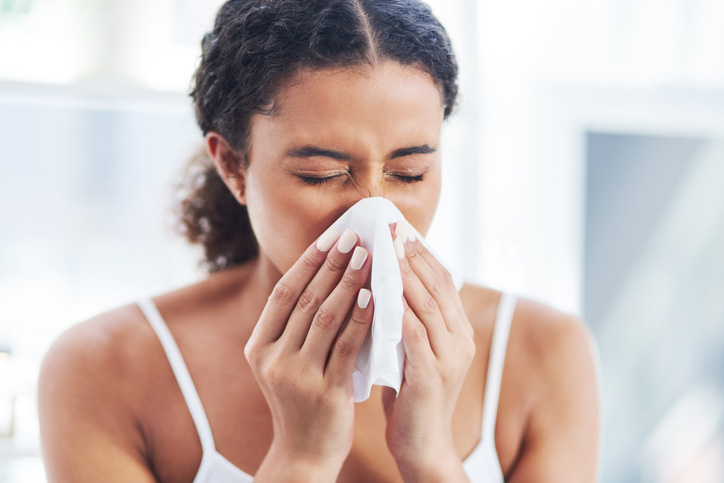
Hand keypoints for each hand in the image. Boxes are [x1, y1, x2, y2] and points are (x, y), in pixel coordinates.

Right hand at [244, 228, 373, 477]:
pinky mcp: (325, 391)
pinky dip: (361, 318)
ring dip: (350, 282)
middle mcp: (272, 358)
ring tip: (369, 256)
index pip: (284, 292)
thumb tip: (321, 275)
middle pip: (306, 299)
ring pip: (326, 317)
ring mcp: (297, 376)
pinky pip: (347, 346)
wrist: (304, 455)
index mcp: (258, 347)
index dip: (308, 261)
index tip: (331, 236)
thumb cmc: (299, 402)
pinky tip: (375, 296)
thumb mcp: (282, 363)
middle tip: (356, 236)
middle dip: (333, 264)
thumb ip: (293, 327)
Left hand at [382, 223, 475, 479]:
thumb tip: (385, 284)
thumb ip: (409, 321)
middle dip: (411, 255)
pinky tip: (377, 293)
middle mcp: (460, 339)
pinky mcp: (432, 376)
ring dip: (403, 275)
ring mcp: (450, 357)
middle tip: (389, 229)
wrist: (422, 445)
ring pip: (426, 304)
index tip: (399, 230)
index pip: (443, 281)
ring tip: (382, 251)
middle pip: (437, 285)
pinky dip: (396, 311)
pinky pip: (413, 334)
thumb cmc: (410, 395)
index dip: (422, 254)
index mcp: (458, 330)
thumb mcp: (413, 350)